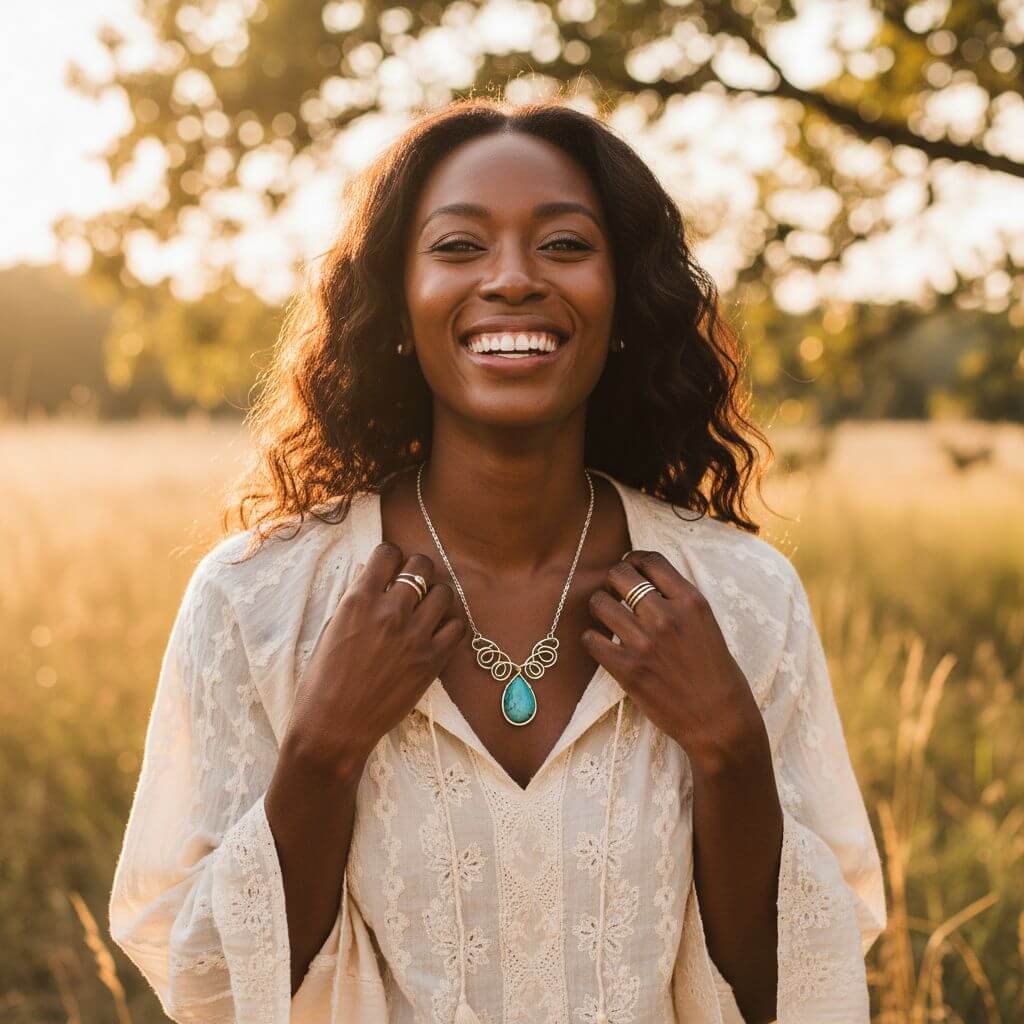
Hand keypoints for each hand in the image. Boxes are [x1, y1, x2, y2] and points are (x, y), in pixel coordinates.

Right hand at [283, 541, 465, 779]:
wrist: (334, 728)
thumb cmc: (322, 681)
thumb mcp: (331, 629)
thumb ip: (355, 598)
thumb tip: (372, 572)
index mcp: (359, 600)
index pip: (388, 553)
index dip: (391, 557)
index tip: (390, 568)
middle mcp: (390, 611)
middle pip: (422, 566)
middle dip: (418, 571)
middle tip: (413, 586)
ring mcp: (414, 636)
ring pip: (445, 592)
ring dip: (436, 596)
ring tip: (427, 610)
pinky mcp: (432, 661)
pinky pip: (458, 627)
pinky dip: (451, 626)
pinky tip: (437, 633)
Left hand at [581, 549, 766, 775]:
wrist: (720, 721)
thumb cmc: (717, 674)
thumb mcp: (707, 625)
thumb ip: (678, 602)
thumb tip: (646, 582)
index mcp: (690, 601)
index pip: (650, 560)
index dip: (633, 560)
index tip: (629, 568)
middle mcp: (666, 616)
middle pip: (619, 574)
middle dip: (613, 580)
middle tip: (616, 593)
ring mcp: (644, 642)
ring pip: (600, 603)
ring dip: (600, 607)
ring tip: (607, 617)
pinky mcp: (627, 669)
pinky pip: (591, 639)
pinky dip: (592, 639)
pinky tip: (602, 645)